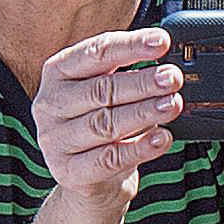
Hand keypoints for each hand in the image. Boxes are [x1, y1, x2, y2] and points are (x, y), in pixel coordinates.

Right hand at [35, 26, 182, 198]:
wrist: (90, 182)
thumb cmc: (102, 127)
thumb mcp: (109, 95)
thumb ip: (129, 75)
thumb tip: (168, 64)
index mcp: (57, 73)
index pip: (95, 53)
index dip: (130, 46)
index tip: (162, 42)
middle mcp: (50, 104)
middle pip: (101, 90)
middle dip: (142, 82)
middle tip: (173, 77)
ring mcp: (55, 140)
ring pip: (105, 124)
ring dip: (144, 113)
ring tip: (173, 104)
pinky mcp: (68, 172)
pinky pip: (109, 159)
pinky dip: (140, 148)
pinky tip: (162, 138)